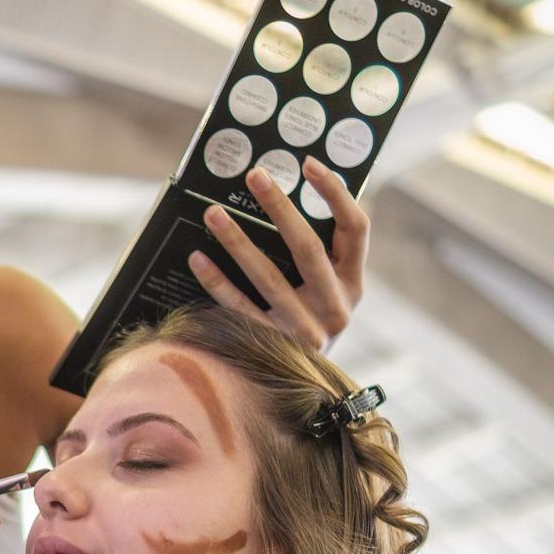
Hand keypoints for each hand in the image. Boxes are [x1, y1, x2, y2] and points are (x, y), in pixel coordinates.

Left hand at [188, 156, 366, 350]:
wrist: (301, 390)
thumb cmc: (307, 320)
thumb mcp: (326, 292)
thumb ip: (320, 254)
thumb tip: (283, 195)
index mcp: (354, 284)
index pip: (356, 228)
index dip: (335, 193)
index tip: (308, 163)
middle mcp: (335, 308)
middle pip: (308, 247)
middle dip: (280, 207)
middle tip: (255, 175)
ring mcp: (303, 331)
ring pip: (268, 276)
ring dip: (238, 240)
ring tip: (213, 213)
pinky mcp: (271, 347)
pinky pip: (239, 308)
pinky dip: (217, 281)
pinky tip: (198, 257)